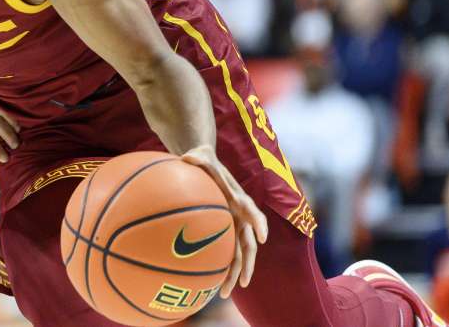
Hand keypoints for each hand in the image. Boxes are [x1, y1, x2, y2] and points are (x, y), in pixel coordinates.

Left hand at [181, 145, 268, 298]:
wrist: (205, 164)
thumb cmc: (203, 160)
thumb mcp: (199, 155)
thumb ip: (196, 157)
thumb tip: (186, 157)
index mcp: (238, 198)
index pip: (252, 211)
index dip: (258, 223)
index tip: (262, 237)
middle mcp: (240, 216)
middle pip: (248, 244)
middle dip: (247, 264)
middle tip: (241, 282)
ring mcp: (234, 225)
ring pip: (239, 254)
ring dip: (235, 273)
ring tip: (225, 293)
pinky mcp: (224, 230)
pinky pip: (226, 251)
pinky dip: (221, 267)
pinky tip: (211, 283)